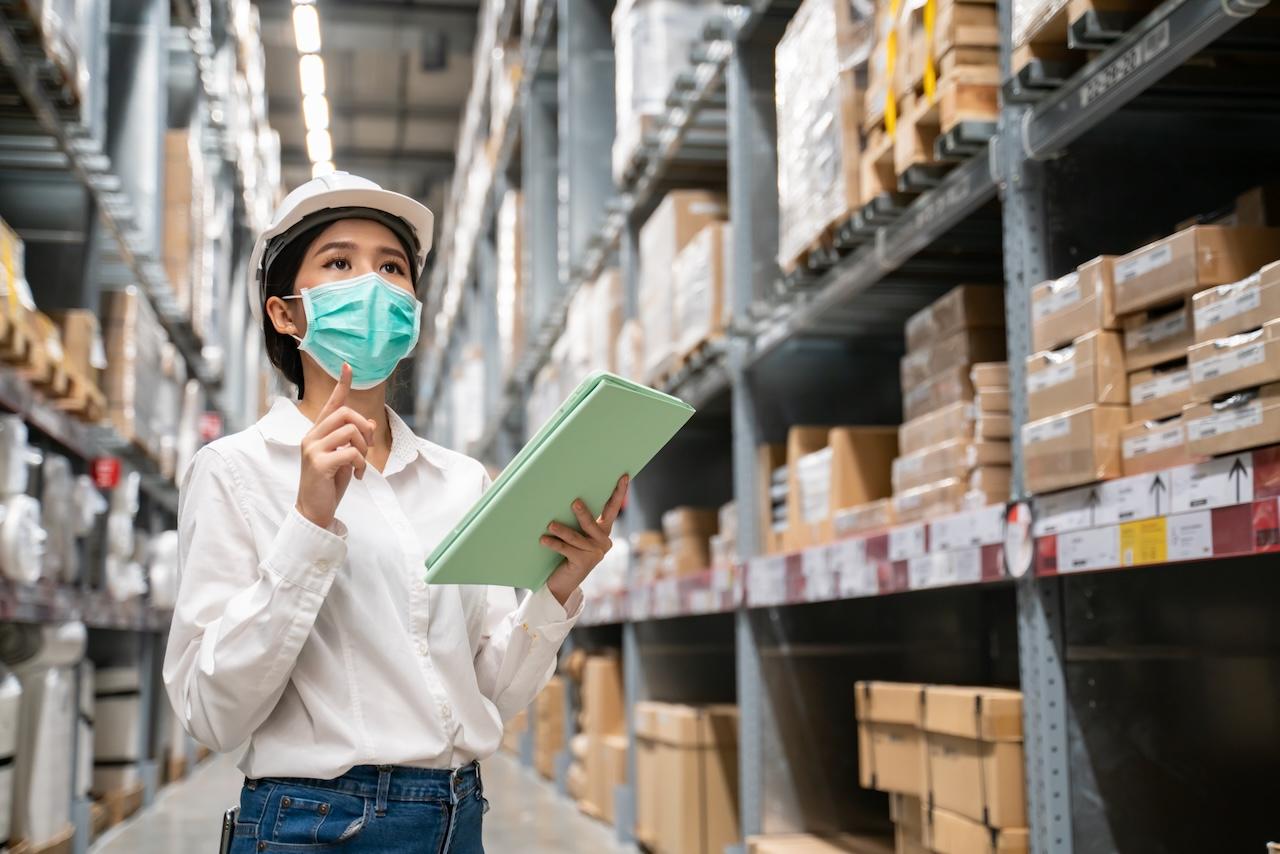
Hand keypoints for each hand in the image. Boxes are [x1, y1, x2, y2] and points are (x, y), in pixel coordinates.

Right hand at [295, 364, 374, 529]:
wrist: (314, 510)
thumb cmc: (329, 483)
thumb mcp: (346, 458)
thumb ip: (354, 440)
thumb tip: (370, 423)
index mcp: (318, 433)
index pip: (332, 404)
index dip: (341, 385)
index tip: (348, 367)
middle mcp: (312, 436)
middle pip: (346, 413)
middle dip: (365, 428)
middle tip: (368, 447)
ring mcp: (313, 449)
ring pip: (350, 430)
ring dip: (364, 447)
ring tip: (361, 464)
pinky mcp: (318, 463)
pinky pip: (351, 452)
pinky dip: (361, 463)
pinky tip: (358, 475)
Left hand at [542, 475, 629, 605]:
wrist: (564, 581)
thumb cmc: (568, 552)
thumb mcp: (576, 535)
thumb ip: (577, 521)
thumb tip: (569, 497)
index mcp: (603, 531)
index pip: (612, 508)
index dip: (619, 493)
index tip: (624, 476)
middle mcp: (602, 541)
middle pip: (593, 523)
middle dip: (583, 513)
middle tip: (574, 501)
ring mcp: (594, 553)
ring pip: (576, 537)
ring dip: (562, 530)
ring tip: (550, 524)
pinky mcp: (583, 563)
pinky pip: (566, 549)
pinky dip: (554, 543)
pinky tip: (543, 539)